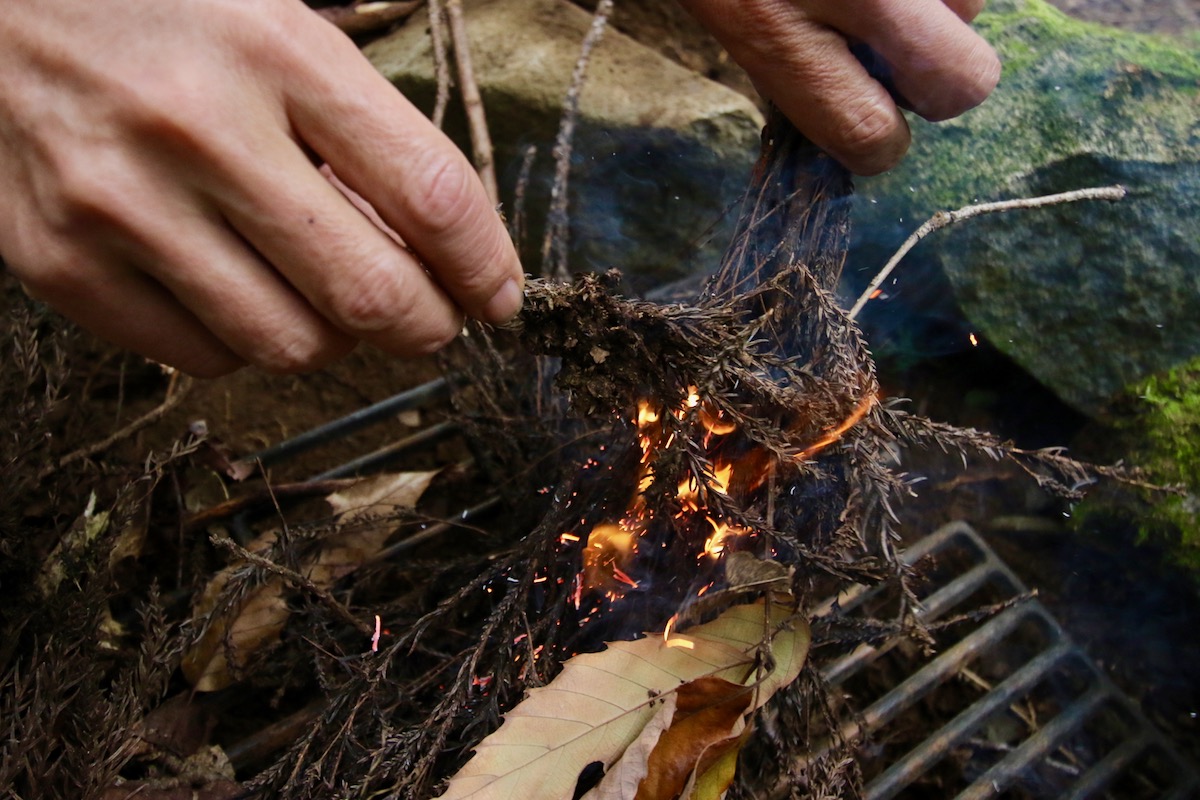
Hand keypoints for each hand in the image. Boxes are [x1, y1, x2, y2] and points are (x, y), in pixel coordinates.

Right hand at [0, 0, 523, 376]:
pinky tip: (243, 293)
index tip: (499, 294)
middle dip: (429, 326)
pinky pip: (204, 358)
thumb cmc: (161, 12)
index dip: (485, 265)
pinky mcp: (60, 262)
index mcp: (273, 49)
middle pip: (370, 295)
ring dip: (338, 340)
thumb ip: (360, 127)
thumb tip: (445, 250)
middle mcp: (198, 128)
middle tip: (433, 319)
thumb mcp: (275, 22)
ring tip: (330, 299)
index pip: (429, 194)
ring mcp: (120, 203)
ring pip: (291, 346)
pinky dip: (247, 344)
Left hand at [678, 0, 1000, 173]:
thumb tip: (849, 103)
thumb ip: (786, 64)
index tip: (871, 127)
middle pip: (964, 80)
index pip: (868, 133)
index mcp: (778, 31)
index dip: (877, 143)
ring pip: (976, 1)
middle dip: (939, 80)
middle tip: (900, 53)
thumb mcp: (723, 8)